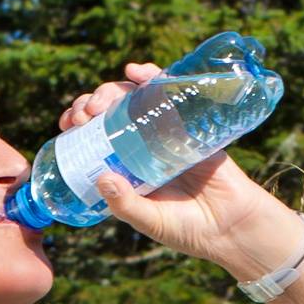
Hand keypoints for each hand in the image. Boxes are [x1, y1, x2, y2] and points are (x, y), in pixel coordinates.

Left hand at [61, 65, 301, 277]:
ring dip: (112, 91)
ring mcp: (165, 133)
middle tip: (85, 114)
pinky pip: (169, 93)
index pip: (94, 139)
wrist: (235, 227)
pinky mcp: (190, 123)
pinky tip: (136, 72)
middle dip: (91, 105)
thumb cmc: (190, 230)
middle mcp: (142, 147)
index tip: (68, 124)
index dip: (79, 126)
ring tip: (102, 100)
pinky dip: (152, 77)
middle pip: (109, 114)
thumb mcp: (151, 222)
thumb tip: (100, 178)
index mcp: (127, 168)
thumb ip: (126, 205)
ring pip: (133, 99)